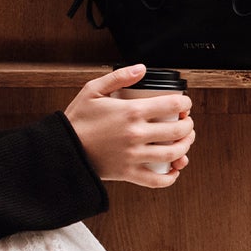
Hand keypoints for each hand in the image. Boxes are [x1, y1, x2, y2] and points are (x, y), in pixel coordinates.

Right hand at [64, 63, 194, 186]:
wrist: (63, 149)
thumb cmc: (77, 120)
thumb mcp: (93, 90)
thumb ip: (119, 77)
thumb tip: (142, 69)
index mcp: (131, 112)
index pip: (173, 106)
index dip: (185, 103)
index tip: (183, 104)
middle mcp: (136, 134)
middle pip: (178, 130)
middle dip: (188, 125)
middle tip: (185, 122)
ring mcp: (134, 156)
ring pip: (173, 154)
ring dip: (185, 147)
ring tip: (184, 142)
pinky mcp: (128, 173)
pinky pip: (157, 180)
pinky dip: (170, 177)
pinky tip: (173, 169)